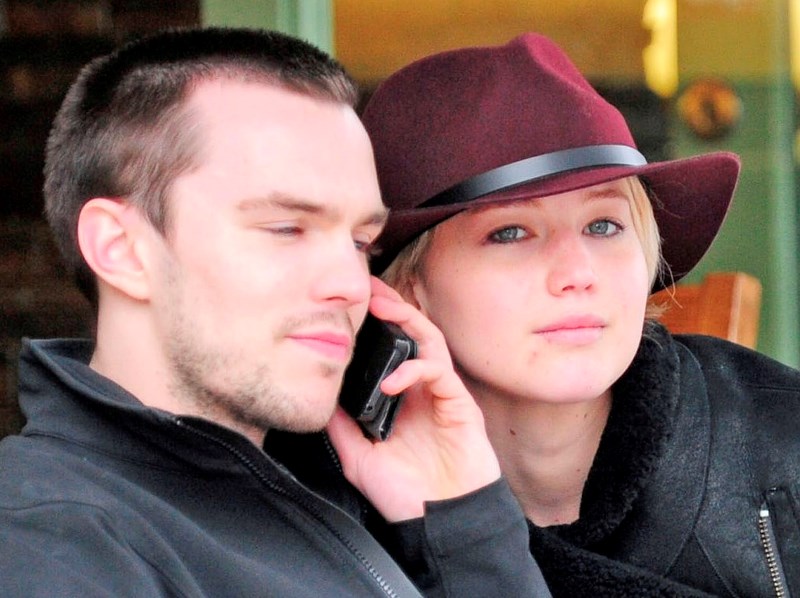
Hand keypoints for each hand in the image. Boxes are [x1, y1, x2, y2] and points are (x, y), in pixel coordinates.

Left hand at [327, 277, 500, 521]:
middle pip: (412, 335)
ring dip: (408, 321)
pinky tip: (392, 381)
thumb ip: (341, 426)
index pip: (390, 350)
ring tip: (384, 307)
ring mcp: (443, 395)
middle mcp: (423, 390)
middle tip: (370, 288)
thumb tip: (320, 398)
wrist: (439, 522)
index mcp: (402, 399)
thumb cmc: (405, 493)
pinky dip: (415, 369)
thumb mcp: (358, 457)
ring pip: (430, 342)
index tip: (352, 305)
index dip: (375, 325)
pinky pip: (440, 373)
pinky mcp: (460, 405)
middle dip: (392, 307)